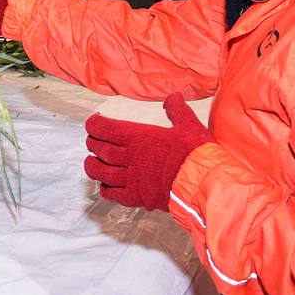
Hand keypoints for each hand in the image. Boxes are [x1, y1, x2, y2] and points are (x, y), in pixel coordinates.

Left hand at [83, 93, 212, 211]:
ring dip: (93, 167)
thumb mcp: (188, 124)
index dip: (94, 125)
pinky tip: (106, 186)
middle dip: (93, 145)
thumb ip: (177, 109)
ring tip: (92, 163)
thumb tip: (173, 97)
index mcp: (139, 137)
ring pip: (101, 173)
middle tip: (93, 142)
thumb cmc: (195, 153)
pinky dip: (105, 189)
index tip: (93, 123)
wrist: (202, 184)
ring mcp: (132, 178)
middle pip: (100, 150)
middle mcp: (131, 157)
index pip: (105, 128)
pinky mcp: (137, 197)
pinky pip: (113, 194)